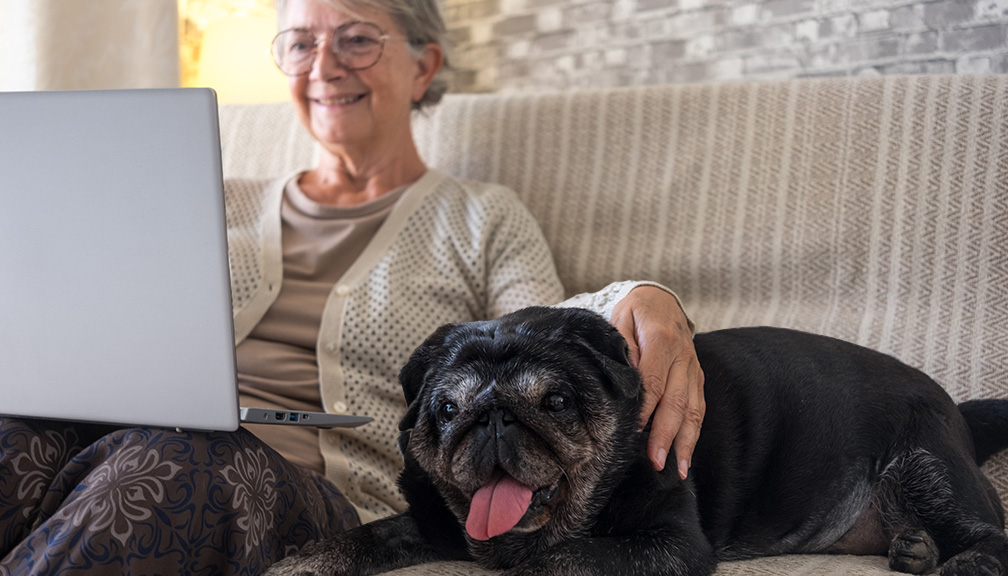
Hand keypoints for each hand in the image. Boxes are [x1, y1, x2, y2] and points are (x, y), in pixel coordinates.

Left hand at [609, 286, 704, 477]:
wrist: (661, 300)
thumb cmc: (635, 311)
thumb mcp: (621, 317)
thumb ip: (621, 344)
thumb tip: (623, 377)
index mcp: (661, 340)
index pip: (654, 382)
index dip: (645, 410)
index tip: (633, 433)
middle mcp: (683, 357)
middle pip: (676, 401)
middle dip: (666, 435)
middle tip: (656, 461)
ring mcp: (693, 369)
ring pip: (692, 409)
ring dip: (685, 442)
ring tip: (675, 469)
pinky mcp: (697, 378)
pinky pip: (699, 408)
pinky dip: (693, 434)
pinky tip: (686, 456)